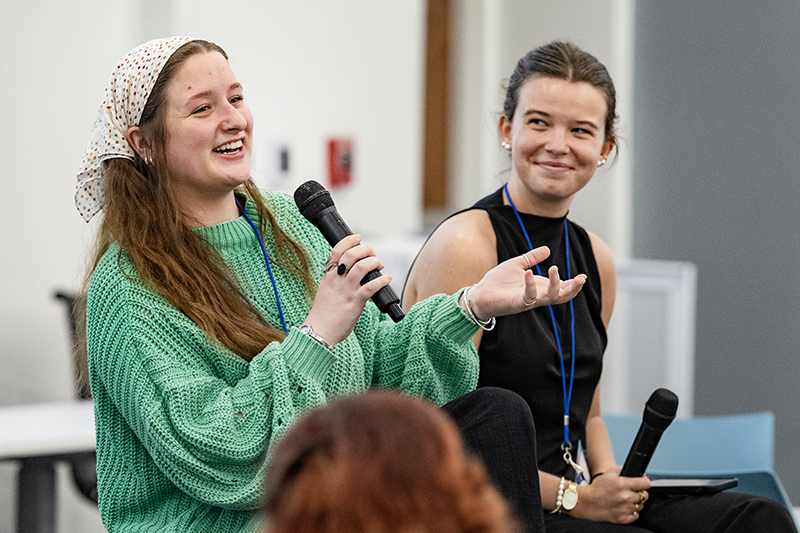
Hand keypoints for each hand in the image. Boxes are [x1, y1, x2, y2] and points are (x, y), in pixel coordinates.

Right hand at [304, 234, 391, 344]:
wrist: (319, 330)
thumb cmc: (324, 313)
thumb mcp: (326, 290)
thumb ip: (336, 279)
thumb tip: (350, 272)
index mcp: (329, 276)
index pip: (337, 250)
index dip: (349, 241)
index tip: (358, 238)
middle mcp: (337, 280)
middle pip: (351, 255)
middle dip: (366, 250)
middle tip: (373, 254)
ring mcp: (346, 290)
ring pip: (361, 267)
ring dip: (374, 262)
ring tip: (380, 264)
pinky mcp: (355, 301)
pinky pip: (371, 286)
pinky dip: (382, 280)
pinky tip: (386, 278)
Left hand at [464, 246, 586, 319]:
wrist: (480, 293)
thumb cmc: (498, 282)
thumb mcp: (517, 265)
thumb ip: (531, 258)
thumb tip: (547, 249)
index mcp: (539, 287)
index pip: (561, 288)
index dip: (573, 284)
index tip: (583, 276)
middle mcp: (537, 295)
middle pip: (561, 297)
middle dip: (573, 289)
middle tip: (581, 279)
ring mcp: (528, 301)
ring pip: (549, 298)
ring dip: (555, 285)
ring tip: (554, 269)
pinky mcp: (517, 304)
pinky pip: (528, 297)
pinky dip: (530, 285)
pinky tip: (529, 273)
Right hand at [574, 466, 649, 523]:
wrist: (588, 502)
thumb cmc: (598, 487)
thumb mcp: (610, 473)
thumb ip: (625, 470)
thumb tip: (641, 475)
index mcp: (623, 483)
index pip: (645, 483)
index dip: (644, 482)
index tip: (642, 483)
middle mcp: (625, 496)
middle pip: (644, 495)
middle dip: (639, 493)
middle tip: (630, 492)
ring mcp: (624, 508)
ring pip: (640, 506)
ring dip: (635, 503)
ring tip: (624, 500)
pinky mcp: (623, 518)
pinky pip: (636, 515)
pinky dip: (631, 512)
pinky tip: (623, 507)